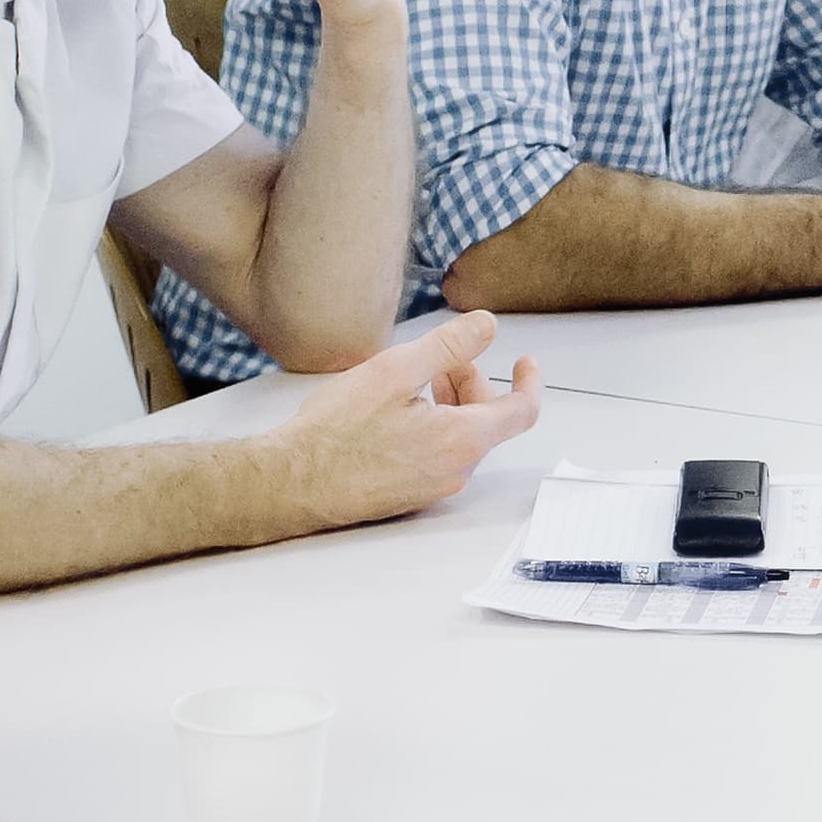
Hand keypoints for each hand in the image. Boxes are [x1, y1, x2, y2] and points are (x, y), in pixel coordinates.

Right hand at [274, 311, 543, 525]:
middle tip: (443, 359)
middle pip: (487, 420)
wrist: (291, 483)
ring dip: (449, 404)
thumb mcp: (396, 370)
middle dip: (471, 383)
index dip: (529, 381)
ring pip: (460, 438)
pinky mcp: (408, 496)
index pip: (521, 411)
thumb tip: (487, 326)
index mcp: (461, 440)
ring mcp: (432, 488)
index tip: (526, 362)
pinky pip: (437, 456)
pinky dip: (431, 427)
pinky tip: (395, 410)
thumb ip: (449, 345)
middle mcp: (455, 471)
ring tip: (413, 379)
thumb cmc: (336, 432)